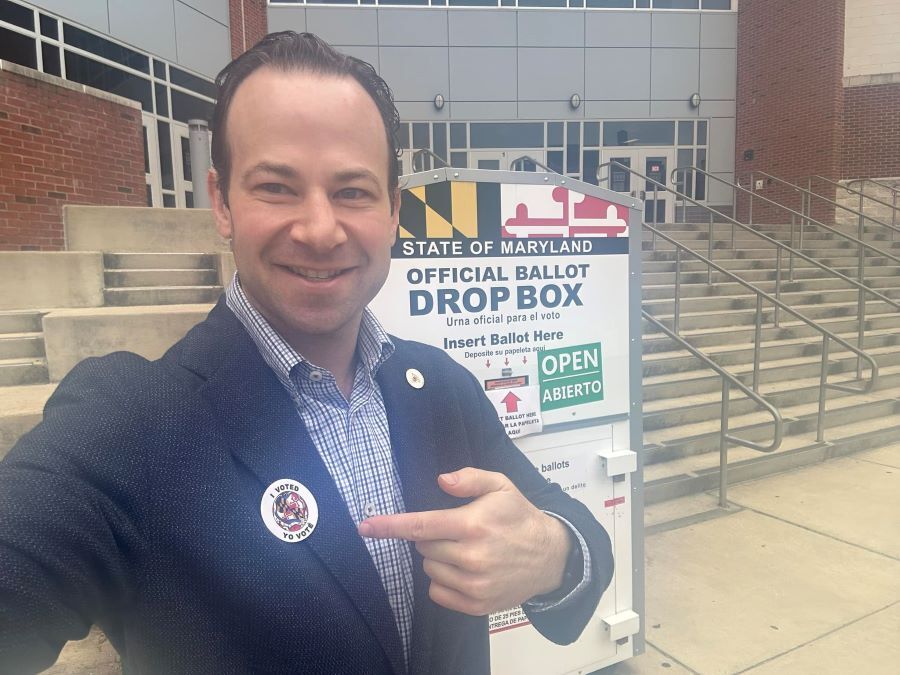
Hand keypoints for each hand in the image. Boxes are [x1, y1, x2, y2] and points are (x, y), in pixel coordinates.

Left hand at [357, 467, 571, 615]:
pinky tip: (465, 570)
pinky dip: (444, 581)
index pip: (420, 526)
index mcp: (472, 525)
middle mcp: (471, 557)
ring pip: (430, 570)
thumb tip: (440, 480)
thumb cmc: (519, 517)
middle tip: (457, 531)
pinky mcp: (477, 605)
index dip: (389, 526)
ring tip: (466, 550)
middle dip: (432, 537)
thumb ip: (469, 478)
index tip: (365, 526)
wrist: (550, 556)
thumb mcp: (501, 485)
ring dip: (439, 559)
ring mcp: (474, 585)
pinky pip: (438, 593)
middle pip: (423, 547)